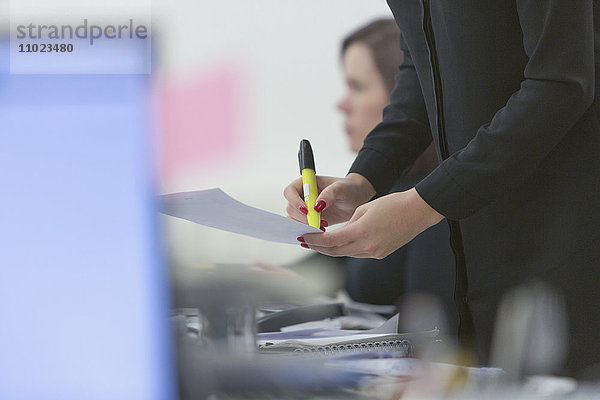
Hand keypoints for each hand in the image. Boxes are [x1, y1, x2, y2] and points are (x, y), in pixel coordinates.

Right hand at [284, 173, 375, 225]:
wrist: (356, 200)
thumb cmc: (348, 189)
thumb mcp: (342, 188)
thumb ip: (330, 193)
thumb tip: (317, 204)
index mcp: (306, 183)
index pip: (290, 191)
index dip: (294, 201)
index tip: (306, 210)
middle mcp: (302, 196)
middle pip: (290, 208)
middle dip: (302, 217)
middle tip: (318, 222)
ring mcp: (305, 209)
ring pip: (294, 219)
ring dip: (305, 225)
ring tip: (323, 226)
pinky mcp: (310, 220)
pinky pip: (301, 227)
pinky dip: (308, 231)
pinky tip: (321, 231)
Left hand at [299, 188, 443, 258]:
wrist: (417, 211)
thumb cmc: (392, 204)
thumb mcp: (364, 209)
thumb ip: (349, 223)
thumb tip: (340, 233)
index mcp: (361, 232)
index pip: (330, 240)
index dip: (315, 240)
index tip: (303, 237)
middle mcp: (367, 246)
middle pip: (336, 251)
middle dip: (319, 247)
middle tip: (306, 241)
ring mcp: (375, 252)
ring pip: (347, 253)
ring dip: (333, 248)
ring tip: (320, 242)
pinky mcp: (381, 254)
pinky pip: (359, 253)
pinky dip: (348, 248)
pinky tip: (341, 242)